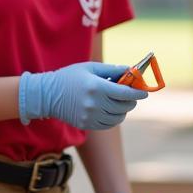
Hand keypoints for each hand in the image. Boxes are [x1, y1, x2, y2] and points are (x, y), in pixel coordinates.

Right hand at [19, 62, 146, 129]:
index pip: (125, 93)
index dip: (138, 93)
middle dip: (132, 100)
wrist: (47, 95)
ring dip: (124, 111)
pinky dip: (114, 118)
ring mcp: (90, 116)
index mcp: (96, 87)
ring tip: (120, 103)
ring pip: (118, 117)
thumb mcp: (90, 68)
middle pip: (124, 106)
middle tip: (132, 95)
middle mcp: (94, 103)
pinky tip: (111, 111)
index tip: (145, 92)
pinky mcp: (87, 125)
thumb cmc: (70, 77)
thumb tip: (131, 71)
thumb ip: (112, 69)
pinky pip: (108, 124)